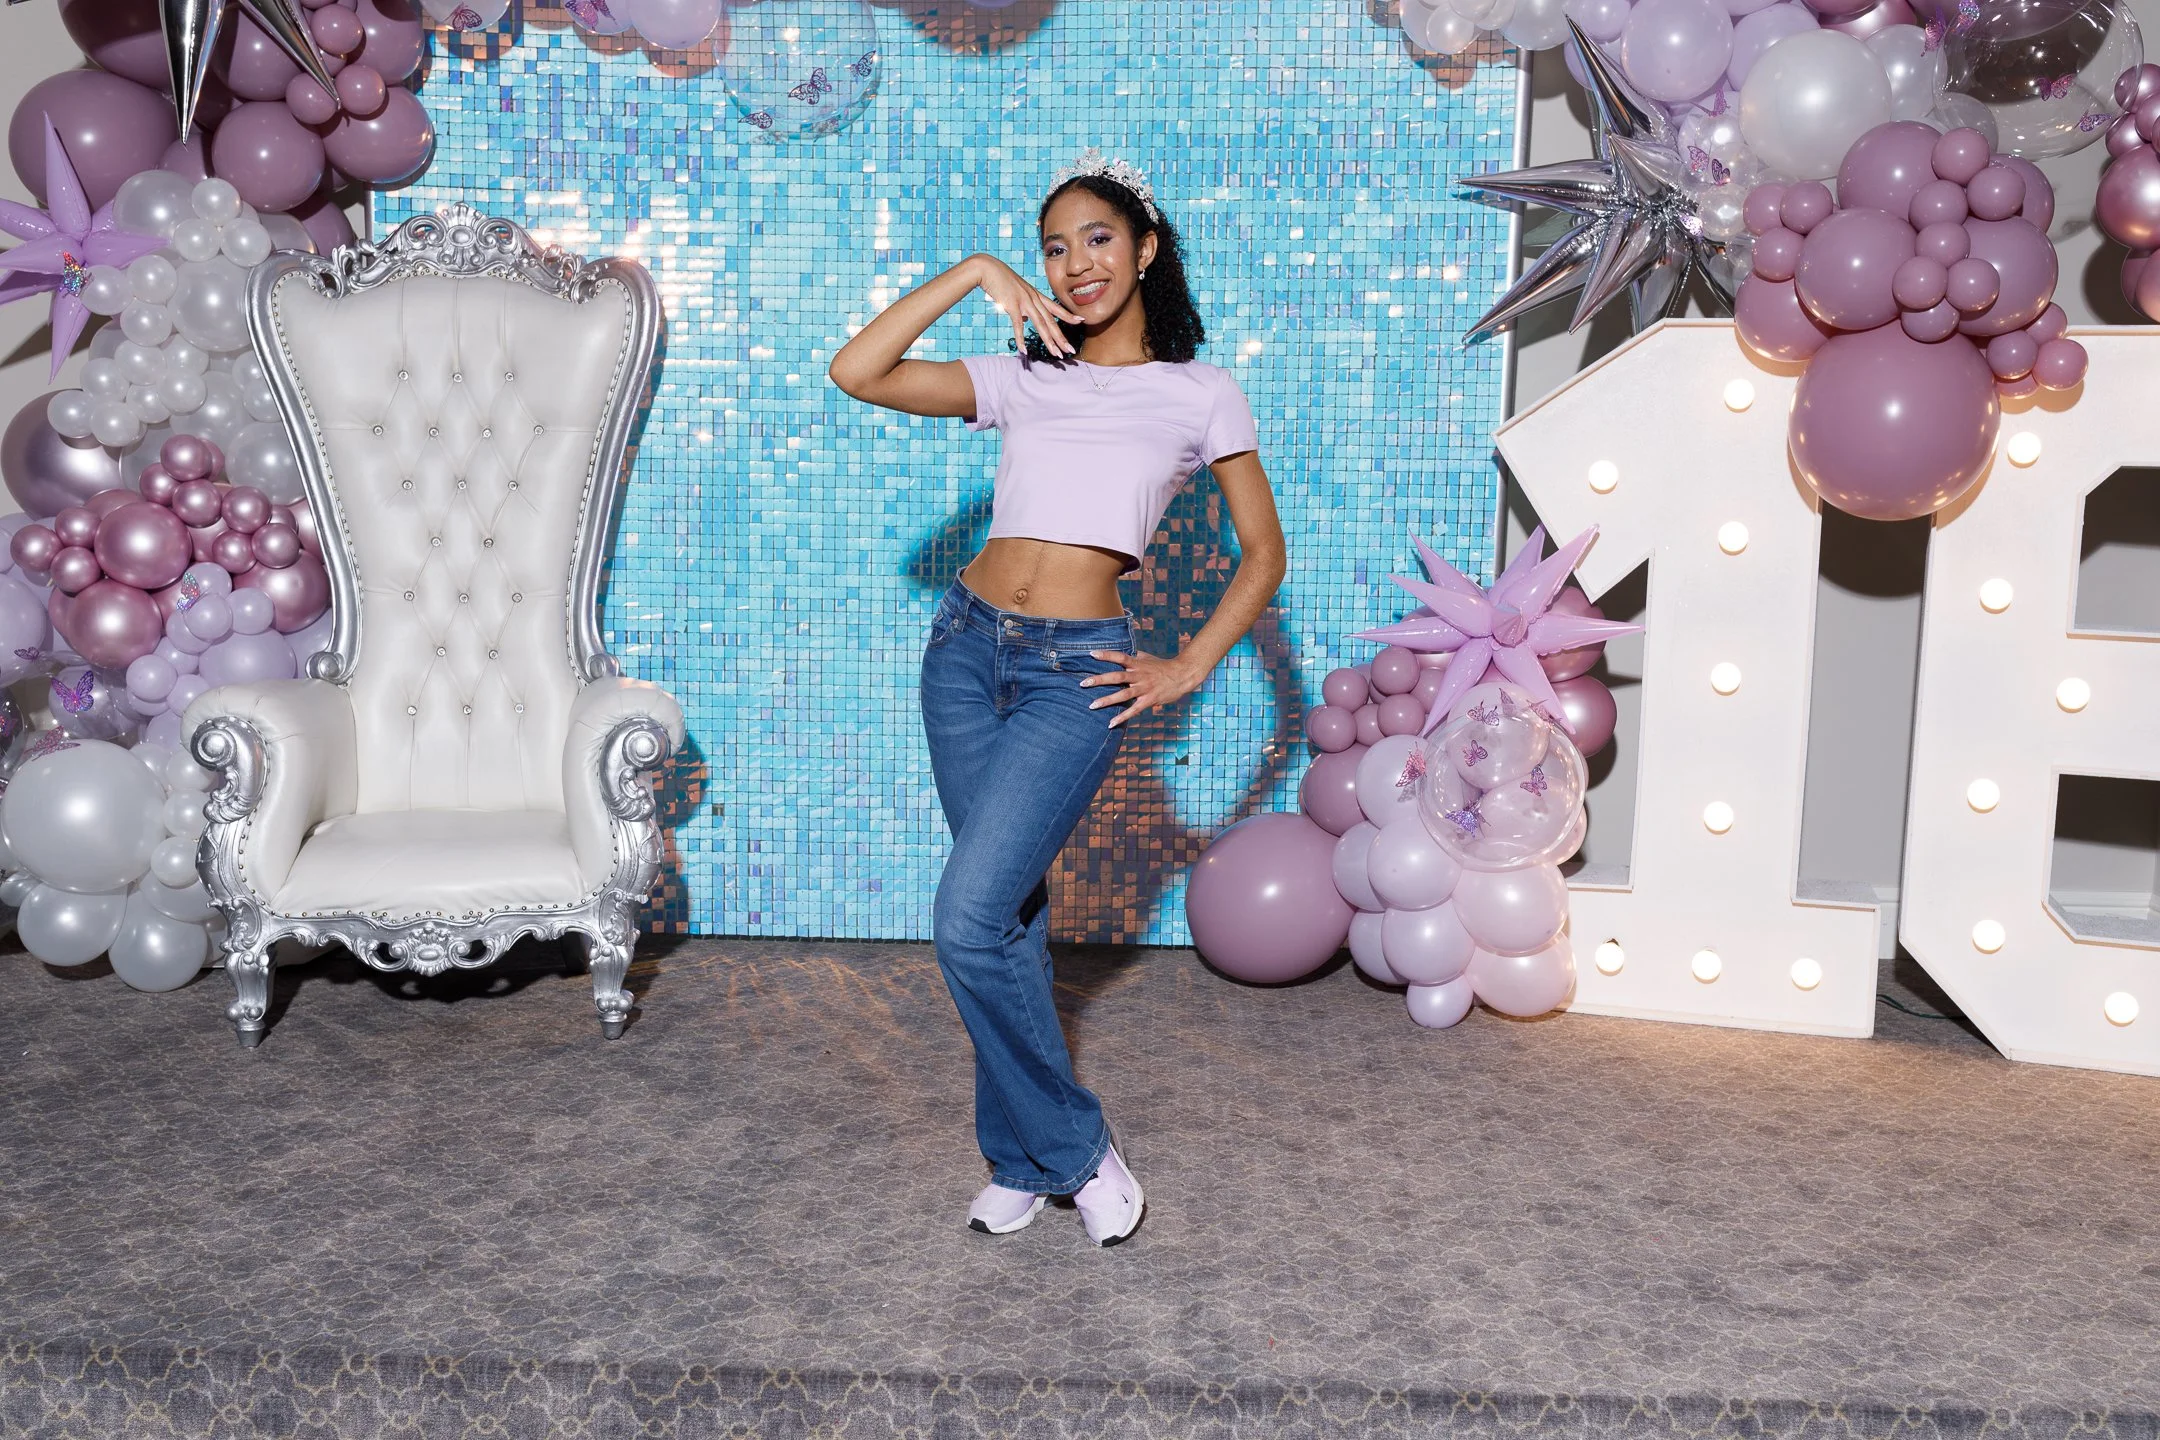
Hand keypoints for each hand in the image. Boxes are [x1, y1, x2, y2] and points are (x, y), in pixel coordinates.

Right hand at [972, 255, 1080, 358]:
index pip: (1055, 307)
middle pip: (1050, 321)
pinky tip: (1024, 351)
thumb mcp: (1015, 293)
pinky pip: (1018, 326)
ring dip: (1049, 341)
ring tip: (1056, 354)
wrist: (986, 268)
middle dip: (1061, 337)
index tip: (1080, 321)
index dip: (1068, 315)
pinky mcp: (1012, 305)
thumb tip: (1024, 320)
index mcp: (1034, 295)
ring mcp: (1024, 301)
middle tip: (1070, 350)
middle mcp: (1033, 298)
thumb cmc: (998, 280)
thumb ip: (1022, 307)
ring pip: (1040, 324)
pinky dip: (1021, 339)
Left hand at [1081, 650, 1204, 727]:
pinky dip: (1122, 717)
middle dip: (1099, 680)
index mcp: (1137, 664)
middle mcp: (1139, 675)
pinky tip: (1110, 723)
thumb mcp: (1148, 658)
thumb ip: (1135, 656)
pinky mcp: (1149, 700)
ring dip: (1106, 700)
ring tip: (1092, 705)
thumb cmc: (1163, 666)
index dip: (1106, 655)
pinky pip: (1133, 710)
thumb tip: (1124, 651)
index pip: (1120, 657)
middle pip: (1117, 676)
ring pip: (1123, 694)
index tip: (1091, 654)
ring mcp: (1144, 688)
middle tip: (1083, 683)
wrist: (1183, 675)